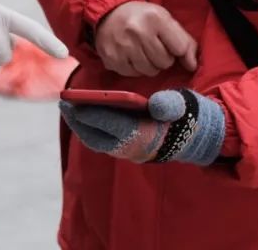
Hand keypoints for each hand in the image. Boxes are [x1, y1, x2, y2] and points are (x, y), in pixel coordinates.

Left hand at [59, 89, 224, 164]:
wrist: (194, 139)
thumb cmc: (183, 117)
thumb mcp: (180, 106)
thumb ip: (169, 104)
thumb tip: (155, 104)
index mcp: (143, 136)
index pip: (112, 126)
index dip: (92, 115)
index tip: (74, 104)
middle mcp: (132, 149)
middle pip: (97, 138)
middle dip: (79, 122)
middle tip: (63, 104)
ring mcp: (128, 153)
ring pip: (97, 143)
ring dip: (81, 128)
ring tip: (69, 110)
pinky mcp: (126, 152)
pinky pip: (102, 144)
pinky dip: (90, 132)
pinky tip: (83, 118)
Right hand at [95, 2, 197, 76]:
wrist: (107, 13)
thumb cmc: (141, 17)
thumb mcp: (165, 19)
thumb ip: (184, 40)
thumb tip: (192, 65)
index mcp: (155, 18)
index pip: (179, 48)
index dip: (176, 49)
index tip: (169, 44)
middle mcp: (138, 32)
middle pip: (164, 62)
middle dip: (162, 57)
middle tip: (153, 46)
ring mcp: (123, 46)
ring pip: (150, 71)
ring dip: (149, 65)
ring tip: (142, 51)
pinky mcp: (112, 59)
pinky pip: (133, 74)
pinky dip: (135, 68)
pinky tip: (130, 55)